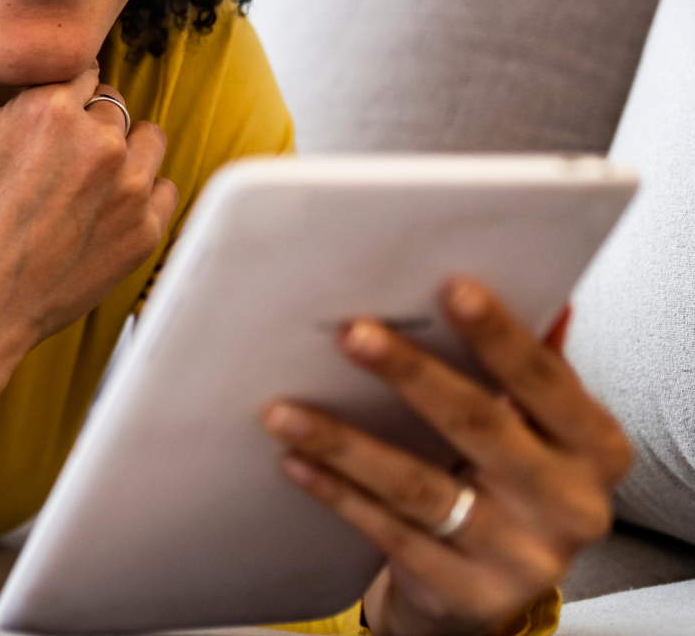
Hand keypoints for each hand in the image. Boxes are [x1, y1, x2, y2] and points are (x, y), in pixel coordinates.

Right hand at [0, 0, 177, 373]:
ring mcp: (127, 189)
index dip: (57, 96)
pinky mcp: (144, 231)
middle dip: (86, 123)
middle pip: (110, 103)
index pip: (80, 69)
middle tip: (47, 166)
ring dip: (121, 152)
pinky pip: (162, 189)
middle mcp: (97, 141)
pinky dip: (139, 197)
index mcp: (49, 108)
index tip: (36, 128)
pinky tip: (96, 215)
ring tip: (77, 186)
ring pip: (145, 139)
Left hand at [262, 279, 631, 635]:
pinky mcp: (468, 595)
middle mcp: (569, 504)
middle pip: (479, 426)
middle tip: (350, 333)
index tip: (450, 288)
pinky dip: (339, 495)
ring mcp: (520, 557)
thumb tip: (532, 284)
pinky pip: (391, 535)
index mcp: (594, 446)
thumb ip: (527, 362)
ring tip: (284, 409)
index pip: (545, 379)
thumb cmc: (509, 475)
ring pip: (420, 488)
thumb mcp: (534, 424)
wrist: (493, 585)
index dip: (499, 334)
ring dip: (345, 443)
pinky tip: (295, 461)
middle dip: (410, 373)